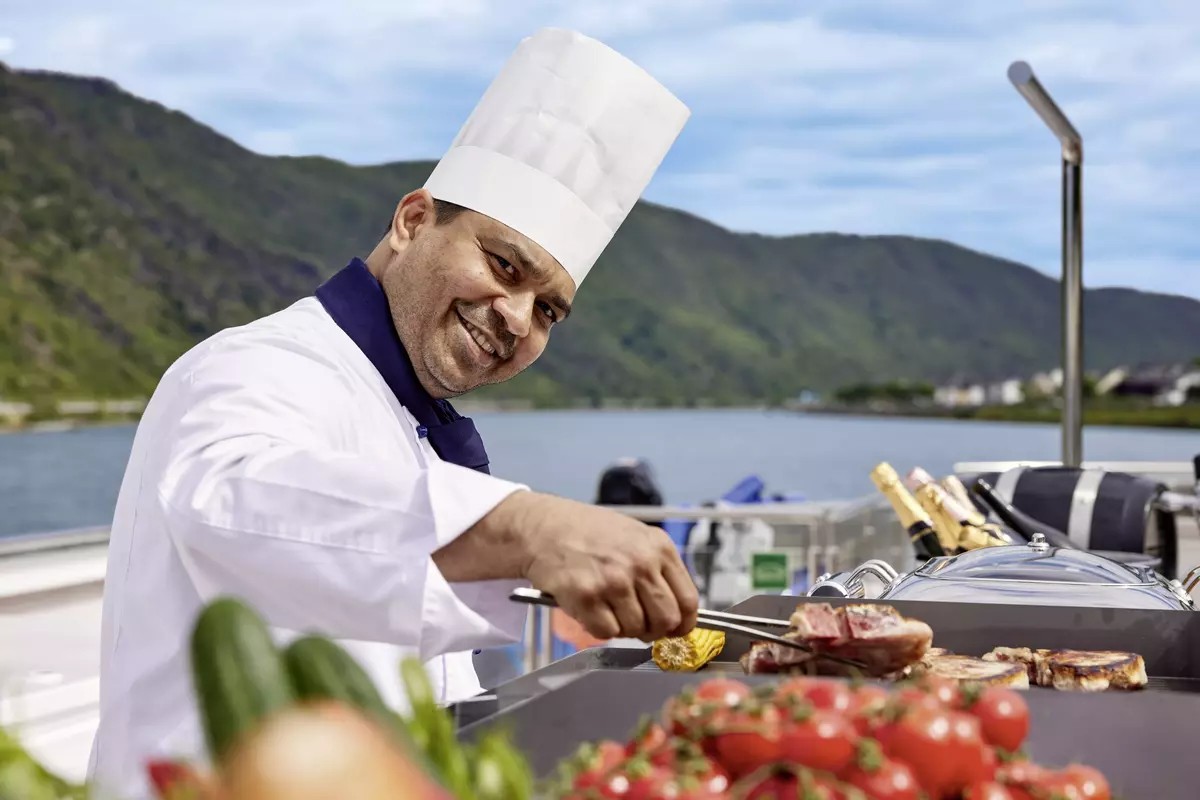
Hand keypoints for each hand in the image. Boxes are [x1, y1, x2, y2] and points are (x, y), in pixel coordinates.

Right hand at [516, 493, 699, 641]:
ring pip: (636, 630)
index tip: (675, 630)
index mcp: (658, 547)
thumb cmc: (588, 532)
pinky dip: (598, 628)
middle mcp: (640, 563)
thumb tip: (677, 612)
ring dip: (623, 627)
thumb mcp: (635, 537)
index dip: (683, 624)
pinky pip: (606, 632)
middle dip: (654, 630)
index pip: (689, 601)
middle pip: (667, 620)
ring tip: (607, 608)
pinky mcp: (587, 596)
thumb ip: (658, 569)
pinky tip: (590, 608)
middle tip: (639, 625)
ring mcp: (614, 581)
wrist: (543, 527)